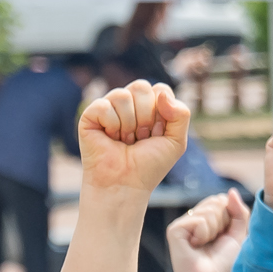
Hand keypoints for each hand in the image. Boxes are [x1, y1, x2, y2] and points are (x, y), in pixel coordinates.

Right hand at [79, 81, 191, 196]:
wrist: (125, 185)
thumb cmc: (149, 166)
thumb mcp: (176, 142)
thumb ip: (181, 114)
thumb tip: (161, 93)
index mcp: (149, 106)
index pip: (160, 89)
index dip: (162, 113)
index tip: (157, 135)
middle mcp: (129, 103)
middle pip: (141, 87)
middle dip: (145, 117)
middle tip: (140, 138)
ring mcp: (109, 107)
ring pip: (122, 95)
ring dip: (128, 125)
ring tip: (124, 140)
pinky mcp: (91, 114)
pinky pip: (104, 106)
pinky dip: (111, 125)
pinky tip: (110, 138)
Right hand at [165, 189, 250, 271]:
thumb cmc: (222, 264)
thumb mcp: (238, 235)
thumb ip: (239, 212)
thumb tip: (231, 191)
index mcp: (205, 219)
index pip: (222, 200)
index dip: (230, 218)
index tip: (224, 237)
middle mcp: (192, 219)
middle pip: (217, 202)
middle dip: (223, 223)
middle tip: (214, 243)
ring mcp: (182, 224)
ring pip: (210, 211)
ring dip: (214, 231)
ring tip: (205, 246)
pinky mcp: (174, 230)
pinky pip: (199, 220)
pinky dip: (204, 234)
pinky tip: (196, 246)